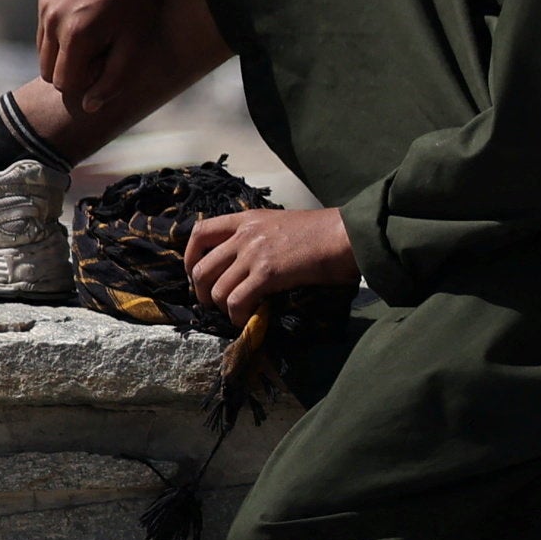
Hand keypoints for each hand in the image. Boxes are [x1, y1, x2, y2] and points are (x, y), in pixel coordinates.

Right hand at [30, 0, 180, 131]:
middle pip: (49, 71)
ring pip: (45, 51)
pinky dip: (62, 32)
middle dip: (74, 70)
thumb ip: (114, 79)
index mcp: (75, 36)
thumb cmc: (141, 2)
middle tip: (105, 50)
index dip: (88, 82)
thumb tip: (89, 107)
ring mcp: (45, 5)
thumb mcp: (136, 44)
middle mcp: (52, 20)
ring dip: (66, 52)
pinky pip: (46, 28)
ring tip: (98, 34)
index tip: (109, 63)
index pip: (64, 84)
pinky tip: (90, 16)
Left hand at [184, 200, 357, 325]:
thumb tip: (251, 264)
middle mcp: (245, 235)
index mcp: (248, 219)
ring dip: (222, 308)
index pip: (200, 233)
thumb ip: (262, 236)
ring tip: (237, 314)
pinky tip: (249, 320)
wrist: (350, 235)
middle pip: (201, 268)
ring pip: (216, 289)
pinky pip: (237, 301)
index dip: (190, 259)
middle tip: (215, 304)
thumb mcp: (284, 224)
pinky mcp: (268, 273)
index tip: (197, 275)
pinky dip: (238, 316)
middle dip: (202, 292)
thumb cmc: (327, 232)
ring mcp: (254, 253)